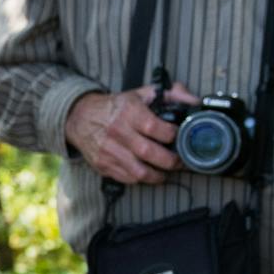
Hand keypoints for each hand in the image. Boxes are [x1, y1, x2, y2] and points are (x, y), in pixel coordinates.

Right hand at [64, 83, 194, 184]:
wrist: (80, 117)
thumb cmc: (115, 107)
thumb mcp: (140, 94)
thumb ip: (170, 95)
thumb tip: (193, 101)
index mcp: (129, 112)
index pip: (156, 129)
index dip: (173, 136)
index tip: (180, 138)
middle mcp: (118, 132)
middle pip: (150, 154)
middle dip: (172, 162)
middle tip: (181, 162)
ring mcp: (109, 151)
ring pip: (140, 172)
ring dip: (158, 175)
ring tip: (167, 171)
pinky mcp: (103, 165)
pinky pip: (128, 179)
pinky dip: (142, 179)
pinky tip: (149, 172)